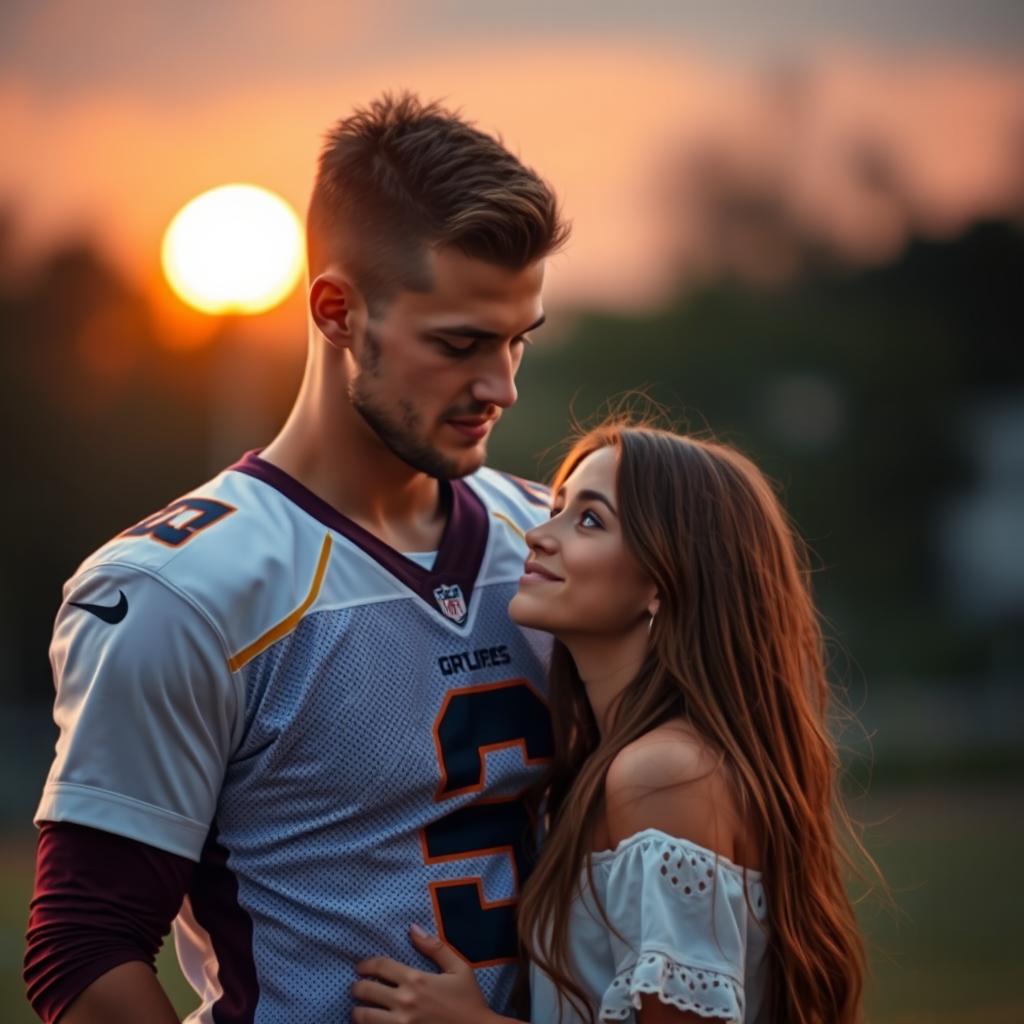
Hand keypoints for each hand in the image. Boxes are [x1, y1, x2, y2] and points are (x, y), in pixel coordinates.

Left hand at [352, 924, 498, 1023]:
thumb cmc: (469, 1000)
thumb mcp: (459, 968)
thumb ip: (435, 947)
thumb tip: (412, 929)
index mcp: (416, 979)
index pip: (380, 966)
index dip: (366, 964)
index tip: (361, 967)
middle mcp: (404, 1001)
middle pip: (366, 991)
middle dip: (357, 988)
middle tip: (357, 988)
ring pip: (364, 1017)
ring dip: (358, 1011)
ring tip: (360, 1009)